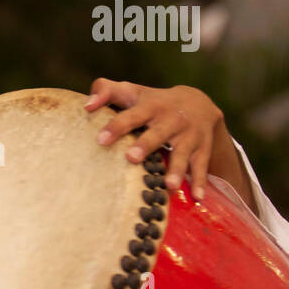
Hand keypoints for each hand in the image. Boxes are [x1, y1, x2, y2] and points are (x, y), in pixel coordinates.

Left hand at [86, 78, 223, 200]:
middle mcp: (171, 118)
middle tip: (131, 158)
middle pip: (157, 132)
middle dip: (146, 144)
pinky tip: (197, 197)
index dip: (116, 124)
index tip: (100, 139)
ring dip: (177, 169)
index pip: (131, 114)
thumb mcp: (132, 92)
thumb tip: (86, 105)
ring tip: (169, 185)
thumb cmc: (151, 102)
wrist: (198, 102)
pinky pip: (201, 166)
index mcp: (150, 106)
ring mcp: (189, 134)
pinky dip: (200, 181)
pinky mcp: (202, 148)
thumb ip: (106, 91)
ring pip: (182, 152)